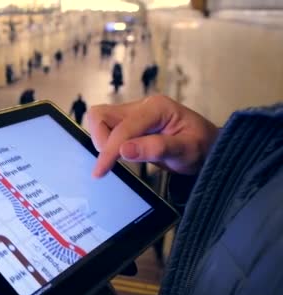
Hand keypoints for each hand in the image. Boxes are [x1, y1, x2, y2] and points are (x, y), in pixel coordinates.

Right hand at [87, 95, 218, 177]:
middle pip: (102, 115)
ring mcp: (134, 113)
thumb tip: (124, 150)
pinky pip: (107, 128)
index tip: (100, 172)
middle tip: (109, 163)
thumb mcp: (186, 151)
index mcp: (157, 108)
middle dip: (100, 140)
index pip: (123, 128)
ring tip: (114, 160)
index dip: (109, 150)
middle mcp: (142, 106)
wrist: (210, 148)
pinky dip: (106, 142)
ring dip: (101, 141)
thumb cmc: (203, 148)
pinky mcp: (130, 124)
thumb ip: (156, 148)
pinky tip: (115, 157)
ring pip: (101, 120)